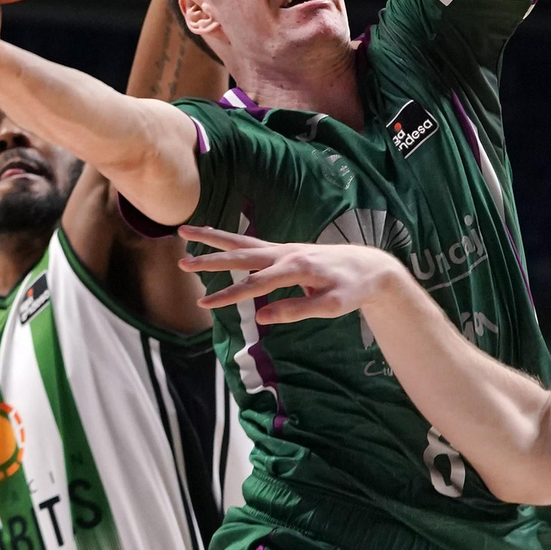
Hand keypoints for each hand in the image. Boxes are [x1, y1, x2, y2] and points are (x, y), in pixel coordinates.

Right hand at [178, 225, 402, 324]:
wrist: (368, 266)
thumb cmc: (352, 288)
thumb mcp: (331, 306)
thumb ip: (297, 310)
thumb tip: (263, 317)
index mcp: (296, 267)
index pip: (254, 284)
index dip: (228, 296)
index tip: (204, 305)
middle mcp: (285, 253)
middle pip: (240, 255)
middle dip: (209, 260)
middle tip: (181, 262)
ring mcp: (283, 249)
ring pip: (241, 242)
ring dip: (212, 238)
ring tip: (184, 232)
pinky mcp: (284, 250)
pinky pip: (251, 243)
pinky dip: (229, 240)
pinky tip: (214, 239)